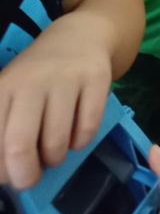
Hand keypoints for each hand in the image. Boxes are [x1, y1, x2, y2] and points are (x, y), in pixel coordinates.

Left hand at [0, 22, 111, 188]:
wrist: (79, 35)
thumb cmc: (38, 76)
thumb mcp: (11, 93)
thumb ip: (4, 129)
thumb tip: (6, 173)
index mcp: (4, 87)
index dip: (3, 171)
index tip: (10, 174)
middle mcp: (32, 81)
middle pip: (20, 146)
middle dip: (26, 176)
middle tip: (32, 178)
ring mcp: (66, 78)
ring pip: (57, 143)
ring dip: (56, 158)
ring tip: (56, 149)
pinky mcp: (96, 78)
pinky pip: (87, 130)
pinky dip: (81, 142)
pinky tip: (76, 131)